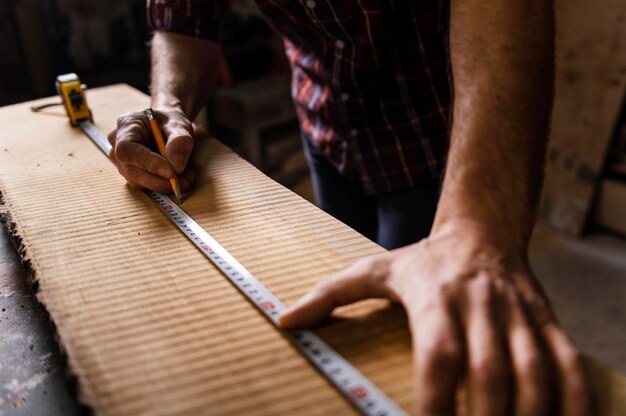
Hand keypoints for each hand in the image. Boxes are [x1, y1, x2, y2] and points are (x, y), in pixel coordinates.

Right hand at [107, 107, 195, 192]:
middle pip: (132, 171)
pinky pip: (144, 185)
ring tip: (187, 177)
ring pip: (138, 182)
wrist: (167, 125)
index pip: (128, 149)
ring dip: (164, 184)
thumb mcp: (179, 123)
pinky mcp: (130, 173)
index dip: (148, 163)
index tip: (171, 172)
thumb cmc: (170, 121)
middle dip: (160, 180)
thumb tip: (176, 166)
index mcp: (126, 125)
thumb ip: (180, 140)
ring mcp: (121, 161)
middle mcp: (117, 144)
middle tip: (186, 180)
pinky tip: (179, 178)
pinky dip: (163, 185)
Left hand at [280, 222, 592, 414]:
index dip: (436, 396)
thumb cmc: (422, 261)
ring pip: (535, 369)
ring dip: (531, 412)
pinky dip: (575, 398)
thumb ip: (329, 295)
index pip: (439, 352)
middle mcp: (480, 305)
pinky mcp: (546, 320)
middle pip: (490, 368)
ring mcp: (518, 314)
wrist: (481, 231)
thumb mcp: (373, 270)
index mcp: (434, 296)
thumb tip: (285, 320)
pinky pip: (568, 362)